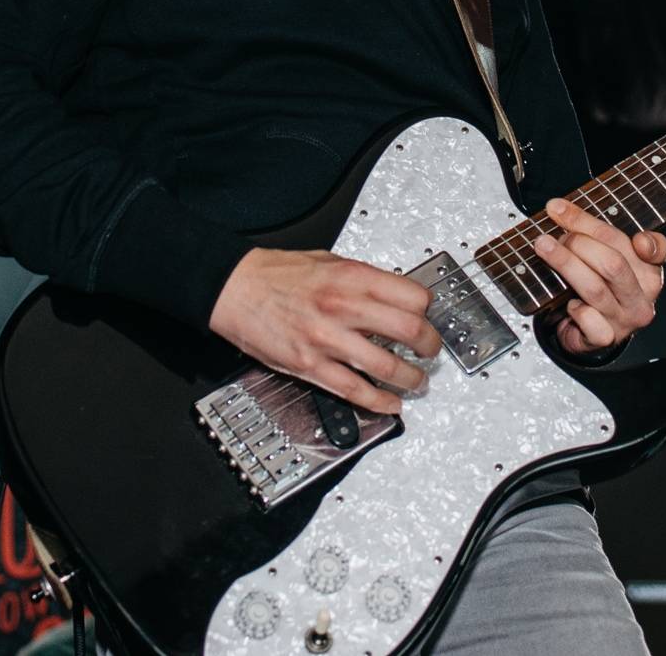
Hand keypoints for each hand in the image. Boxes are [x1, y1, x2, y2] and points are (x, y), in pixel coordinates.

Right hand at [209, 248, 439, 415]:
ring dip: (411, 379)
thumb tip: (392, 295)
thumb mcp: (328, 260)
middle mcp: (343, 307)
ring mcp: (327, 339)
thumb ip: (361, 279)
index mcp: (352, 277)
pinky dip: (379, 401)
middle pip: (409, 331)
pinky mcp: (310, 366)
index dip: (427, 310)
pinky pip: (354, 390)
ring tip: (418, 382)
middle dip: (429, 346)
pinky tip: (391, 404)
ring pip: (387, 366)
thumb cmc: (276, 273)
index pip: (413, 297)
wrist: (234, 287)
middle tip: (431, 351)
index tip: (428, 317)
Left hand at [534, 196, 665, 355]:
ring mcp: (625, 318)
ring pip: (595, 288)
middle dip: (580, 242)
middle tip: (556, 234)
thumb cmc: (599, 286)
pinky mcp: (606, 337)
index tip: (636, 238)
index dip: (649, 243)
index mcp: (650, 270)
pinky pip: (590, 321)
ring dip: (565, 263)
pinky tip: (567, 302)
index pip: (655, 250)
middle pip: (614, 263)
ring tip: (544, 246)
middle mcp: (642, 295)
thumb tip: (558, 208)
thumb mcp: (603, 255)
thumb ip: (591, 231)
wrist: (588, 332)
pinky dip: (575, 309)